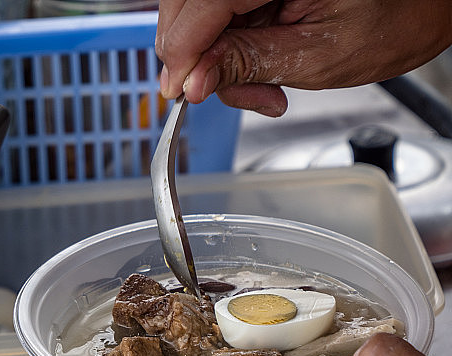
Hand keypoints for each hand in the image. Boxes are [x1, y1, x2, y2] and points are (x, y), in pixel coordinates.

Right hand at [156, 0, 451, 115]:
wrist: (429, 0)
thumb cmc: (396, 16)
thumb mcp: (318, 55)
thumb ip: (249, 64)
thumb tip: (194, 81)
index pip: (200, 6)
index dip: (183, 54)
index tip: (180, 92)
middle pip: (188, 8)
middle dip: (197, 58)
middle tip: (227, 94)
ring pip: (198, 15)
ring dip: (214, 58)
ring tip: (261, 89)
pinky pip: (219, 14)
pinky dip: (229, 48)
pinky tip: (257, 67)